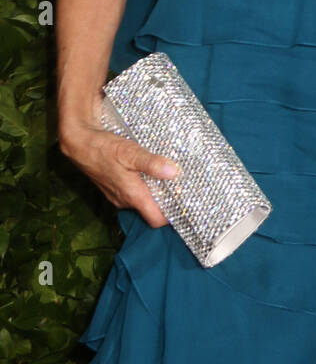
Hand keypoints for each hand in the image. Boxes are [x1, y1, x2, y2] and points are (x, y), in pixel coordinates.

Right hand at [59, 93, 180, 228]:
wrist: (79, 144)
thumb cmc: (104, 148)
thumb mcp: (130, 152)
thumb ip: (152, 163)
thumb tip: (174, 172)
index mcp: (132, 195)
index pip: (156, 220)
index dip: (173, 217)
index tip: (187, 204)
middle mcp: (125, 200)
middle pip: (152, 210)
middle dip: (168, 202)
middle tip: (185, 187)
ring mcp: (118, 195)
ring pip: (143, 201)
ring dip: (156, 193)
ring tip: (173, 178)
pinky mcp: (114, 188)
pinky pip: (134, 194)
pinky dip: (145, 187)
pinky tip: (153, 172)